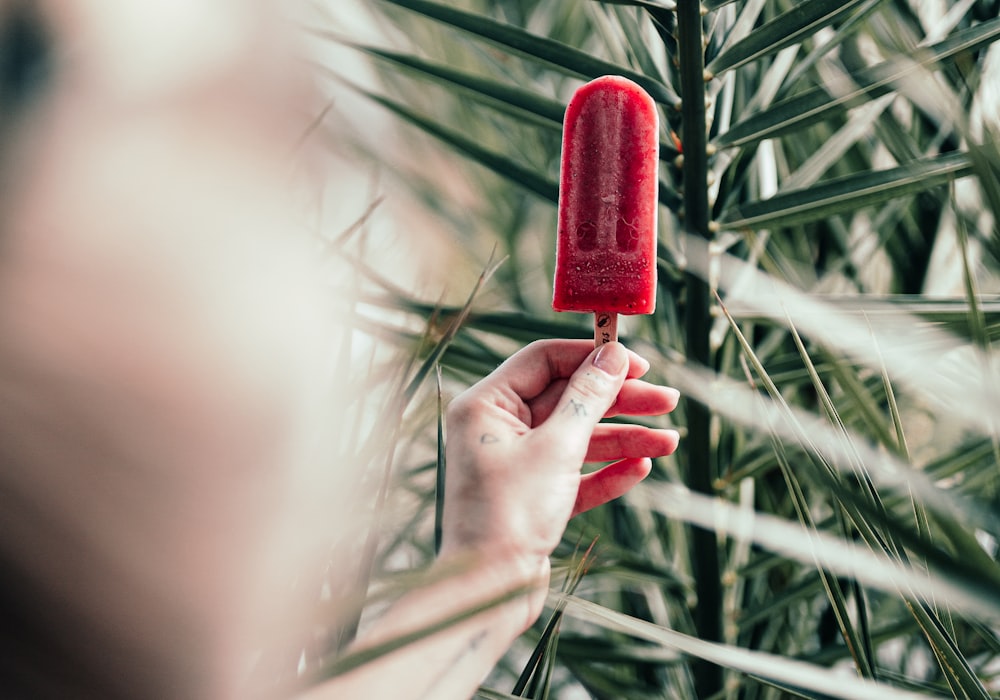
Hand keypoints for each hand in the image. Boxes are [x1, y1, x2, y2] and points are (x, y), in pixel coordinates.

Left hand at [440, 339, 678, 623]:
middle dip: (618, 401)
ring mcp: (515, 463)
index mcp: (486, 405)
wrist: (490, 590)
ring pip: (576, 437)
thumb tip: (613, 355)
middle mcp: (497, 428)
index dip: (593, 357)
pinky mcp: (532, 497)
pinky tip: (641, 469)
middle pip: (566, 398)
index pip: (544, 360)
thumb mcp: (556, 447)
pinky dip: (606, 471)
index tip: (639, 363)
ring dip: (623, 438)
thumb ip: (588, 398)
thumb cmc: (510, 514)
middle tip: (667, 402)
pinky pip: (574, 473)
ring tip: (669, 443)